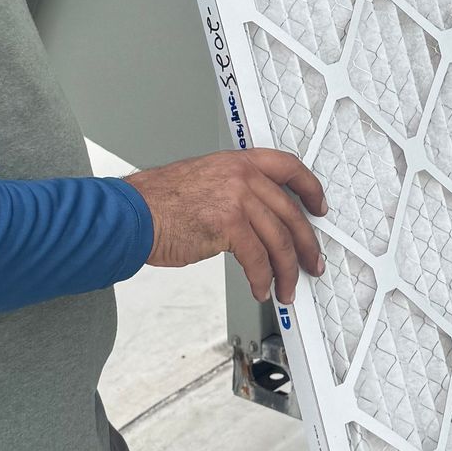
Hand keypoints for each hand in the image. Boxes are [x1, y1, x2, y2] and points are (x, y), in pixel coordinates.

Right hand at [126, 148, 326, 304]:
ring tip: (286, 289)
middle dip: (306, 245)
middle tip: (312, 264)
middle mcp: (242, 176)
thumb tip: (259, 219)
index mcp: (237, 162)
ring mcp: (236, 199)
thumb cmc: (157, 202)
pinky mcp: (228, 225)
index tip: (319, 207)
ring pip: (279, 240)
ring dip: (286, 271)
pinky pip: (257, 259)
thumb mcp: (203, 179)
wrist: (132, 214)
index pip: (289, 167)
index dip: (310, 189)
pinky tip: (259, 289)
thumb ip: (234, 191)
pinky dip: (262, 279)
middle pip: (290, 213)